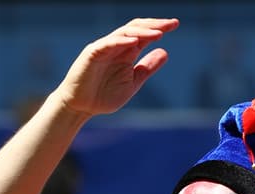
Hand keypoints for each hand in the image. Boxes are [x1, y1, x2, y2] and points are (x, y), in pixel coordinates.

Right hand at [55, 18, 177, 116]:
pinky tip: (135, 42)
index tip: (175, 24)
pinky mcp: (92, 53)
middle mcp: (116, 46)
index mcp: (126, 52)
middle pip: (137, 27)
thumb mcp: (132, 83)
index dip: (159, 27)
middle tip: (172, 24)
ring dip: (142, 32)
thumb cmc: (102, 97)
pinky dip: (121, 41)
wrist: (79, 108)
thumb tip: (165, 52)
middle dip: (154, 24)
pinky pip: (108, 43)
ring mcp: (104, 48)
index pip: (144, 33)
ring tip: (158, 33)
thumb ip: (147, 68)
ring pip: (124, 32)